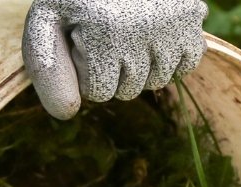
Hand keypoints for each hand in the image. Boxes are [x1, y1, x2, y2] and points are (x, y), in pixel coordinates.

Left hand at [22, 0, 209, 119]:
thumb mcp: (47, 20)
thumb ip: (46, 68)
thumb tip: (69, 112)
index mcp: (104, 32)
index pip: (99, 92)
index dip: (87, 71)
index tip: (82, 41)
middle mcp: (143, 31)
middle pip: (129, 91)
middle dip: (113, 71)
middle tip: (105, 34)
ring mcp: (172, 26)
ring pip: (157, 82)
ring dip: (140, 66)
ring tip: (128, 30)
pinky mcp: (193, 19)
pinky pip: (186, 65)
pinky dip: (171, 57)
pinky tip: (152, 36)